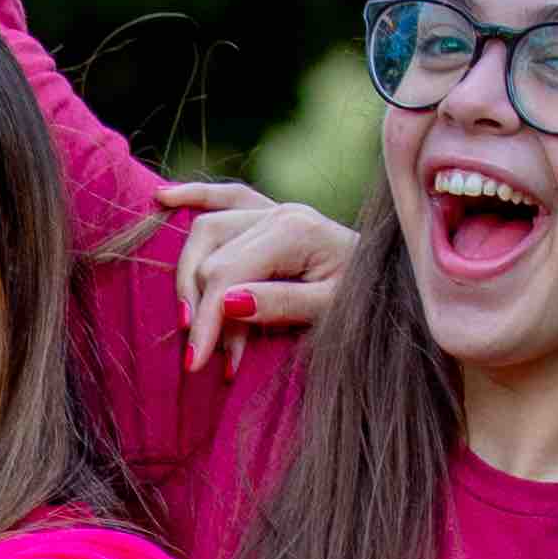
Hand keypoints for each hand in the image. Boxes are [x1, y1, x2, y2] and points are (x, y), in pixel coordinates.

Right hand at [170, 186, 360, 368]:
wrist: (394, 285)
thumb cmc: (366, 302)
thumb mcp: (331, 313)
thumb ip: (280, 304)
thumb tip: (228, 302)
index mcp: (296, 231)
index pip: (227, 273)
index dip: (206, 320)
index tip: (196, 363)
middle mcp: (280, 212)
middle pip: (209, 254)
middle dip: (201, 308)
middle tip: (206, 358)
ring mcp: (274, 208)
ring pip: (206, 230)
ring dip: (192, 278)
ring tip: (196, 324)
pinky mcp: (270, 212)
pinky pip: (225, 195)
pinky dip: (194, 195)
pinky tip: (163, 199)